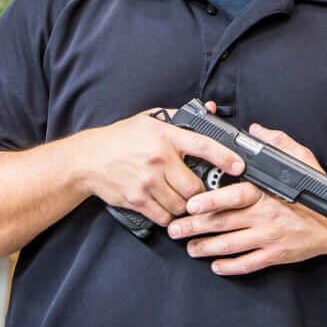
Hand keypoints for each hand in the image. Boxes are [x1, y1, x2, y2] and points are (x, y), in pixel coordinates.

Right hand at [81, 103, 243, 227]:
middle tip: (199, 189)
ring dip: (186, 205)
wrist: (87, 159)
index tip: (239, 166)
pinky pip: (164, 216)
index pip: (203, 145)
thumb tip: (210, 110)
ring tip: (182, 198)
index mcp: (165, 136)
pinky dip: (169, 215)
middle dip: (200, 191)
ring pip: (181, 204)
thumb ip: (180, 117)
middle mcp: (158, 159)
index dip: (225, 157)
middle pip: (195, 186)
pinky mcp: (137, 200)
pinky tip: (167, 206)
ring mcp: (147, 182)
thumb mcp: (150, 120)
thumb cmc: (121, 138)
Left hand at [167, 124, 326, 275]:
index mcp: (266, 193)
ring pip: (229, 246)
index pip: (232, 197)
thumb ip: (276, 143)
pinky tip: (216, 265)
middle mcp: (264, 216)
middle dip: (193, 227)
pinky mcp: (275, 255)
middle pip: (221, 223)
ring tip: (190, 248)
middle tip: (175, 229)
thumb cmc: (317, 191)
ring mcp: (268, 238)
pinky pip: (246, 264)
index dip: (208, 202)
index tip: (189, 205)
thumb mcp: (301, 159)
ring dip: (205, 248)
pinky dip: (228, 267)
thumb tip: (255, 131)